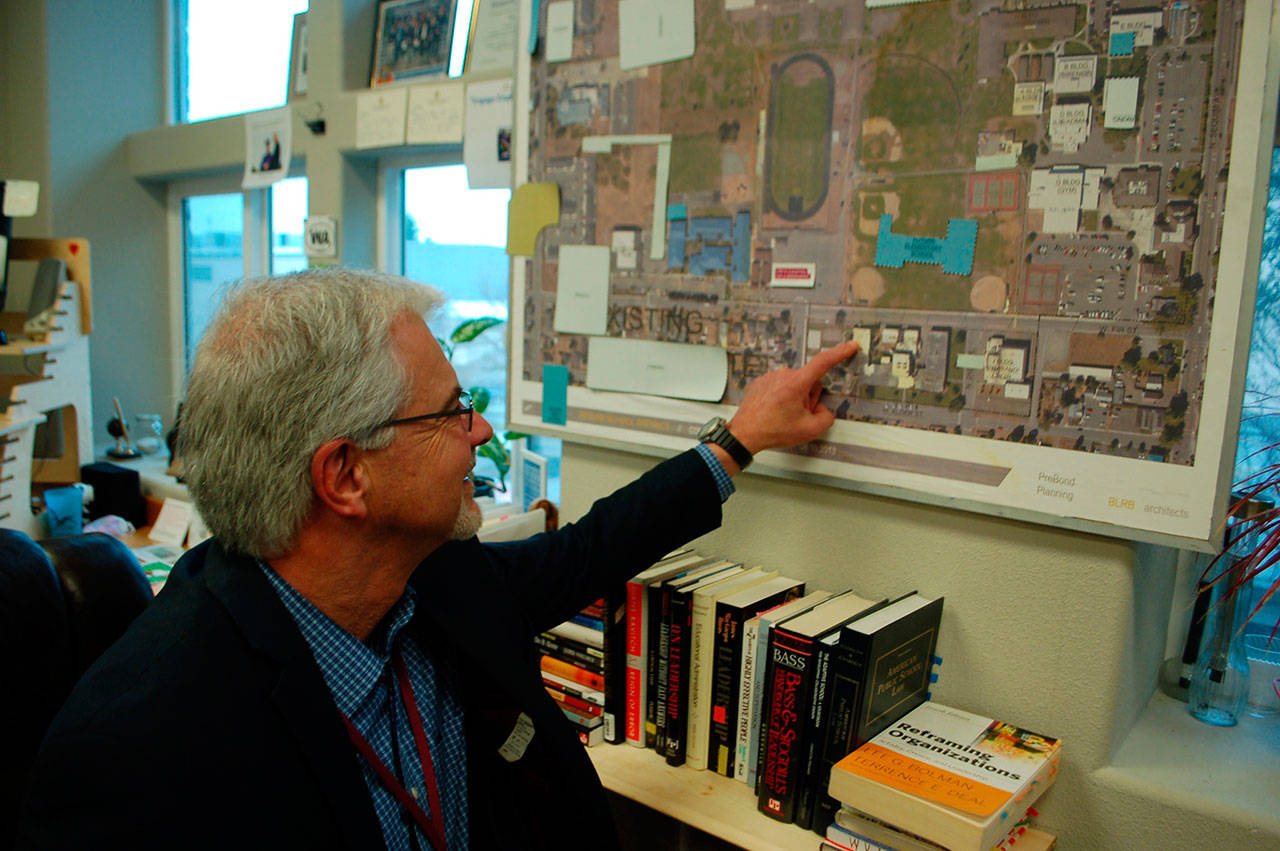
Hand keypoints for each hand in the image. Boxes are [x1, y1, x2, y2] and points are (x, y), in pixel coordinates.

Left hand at [728, 340, 858, 454]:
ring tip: (783, 416)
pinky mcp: (762, 381)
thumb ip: (826, 418)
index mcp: (797, 383)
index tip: (851, 346)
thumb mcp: (809, 430)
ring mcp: (771, 377)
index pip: (823, 362)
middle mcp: (784, 375)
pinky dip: (782, 398)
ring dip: (795, 399)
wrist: (744, 434)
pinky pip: (781, 386)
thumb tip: (823, 410)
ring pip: (795, 385)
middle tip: (798, 415)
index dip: (840, 353)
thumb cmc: (773, 431)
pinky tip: (774, 412)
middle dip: (809, 398)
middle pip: (809, 382)